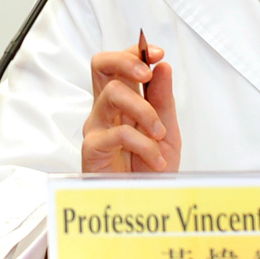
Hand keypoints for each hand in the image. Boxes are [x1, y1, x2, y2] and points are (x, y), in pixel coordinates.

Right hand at [82, 41, 180, 172]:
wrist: (144, 206)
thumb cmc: (150, 172)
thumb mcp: (166, 133)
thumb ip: (163, 100)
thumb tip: (162, 67)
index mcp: (122, 103)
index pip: (118, 65)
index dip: (134, 52)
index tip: (157, 54)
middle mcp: (105, 110)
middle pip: (100, 66)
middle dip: (125, 61)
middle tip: (146, 74)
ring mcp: (96, 128)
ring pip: (113, 94)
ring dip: (144, 111)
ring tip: (159, 135)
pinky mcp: (92, 149)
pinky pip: (118, 133)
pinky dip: (143, 144)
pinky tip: (155, 159)